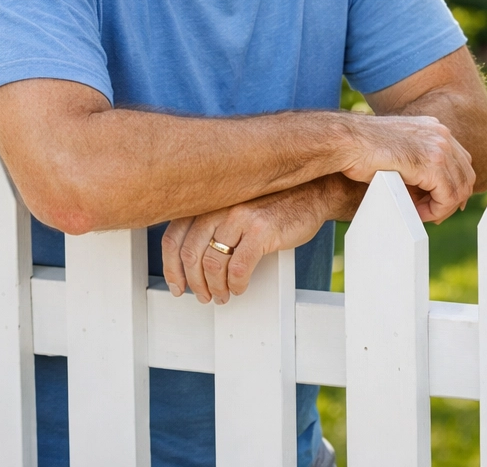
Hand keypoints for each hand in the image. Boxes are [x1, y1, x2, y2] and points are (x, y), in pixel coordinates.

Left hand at [162, 175, 359, 303]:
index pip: (173, 237)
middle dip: (193, 283)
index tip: (177, 285)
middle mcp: (219, 205)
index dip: (171, 268)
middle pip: (190, 254)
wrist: (314, 191)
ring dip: (214, 287)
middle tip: (202, 295)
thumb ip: (212, 220)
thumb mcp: (235, 204)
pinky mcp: (261, 231)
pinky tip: (239, 288)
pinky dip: (235, 285)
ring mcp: (240, 217)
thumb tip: (189, 258)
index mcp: (209, 200)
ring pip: (212, 264)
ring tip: (222, 295)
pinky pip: (238, 269)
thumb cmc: (275, 201)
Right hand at [333, 114, 475, 222]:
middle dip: (452, 199)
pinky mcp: (432, 163)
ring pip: (459, 188)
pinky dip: (437, 210)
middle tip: (434, 213)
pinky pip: (447, 196)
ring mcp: (439, 146)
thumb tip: (431, 193)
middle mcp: (441, 133)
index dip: (454, 185)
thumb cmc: (362, 150)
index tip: (438, 202)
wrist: (347, 142)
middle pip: (466, 174)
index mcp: (434, 128)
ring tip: (423, 215)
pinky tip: (419, 214)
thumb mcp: (399, 153)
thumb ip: (417, 167)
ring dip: (443, 207)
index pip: (460, 161)